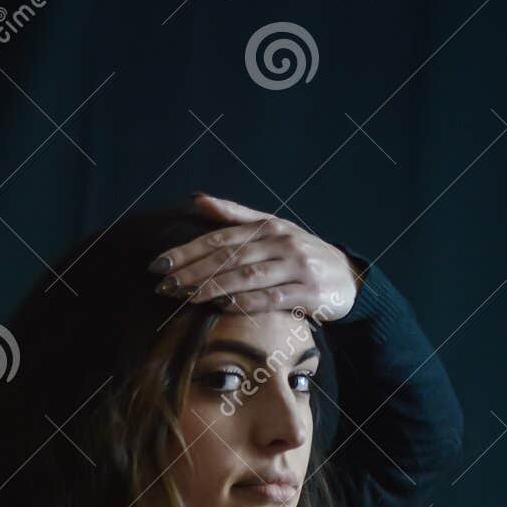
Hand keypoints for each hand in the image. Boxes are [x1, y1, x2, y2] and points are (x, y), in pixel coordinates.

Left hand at [149, 194, 361, 323]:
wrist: (349, 278)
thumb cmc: (301, 255)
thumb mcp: (272, 228)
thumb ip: (234, 216)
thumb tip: (197, 200)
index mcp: (267, 227)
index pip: (219, 238)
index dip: (187, 251)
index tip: (158, 264)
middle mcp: (280, 242)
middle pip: (228, 257)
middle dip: (193, 271)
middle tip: (164, 284)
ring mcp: (295, 267)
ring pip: (247, 276)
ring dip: (213, 287)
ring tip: (186, 297)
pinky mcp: (308, 293)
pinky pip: (271, 299)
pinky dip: (245, 303)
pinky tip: (222, 307)